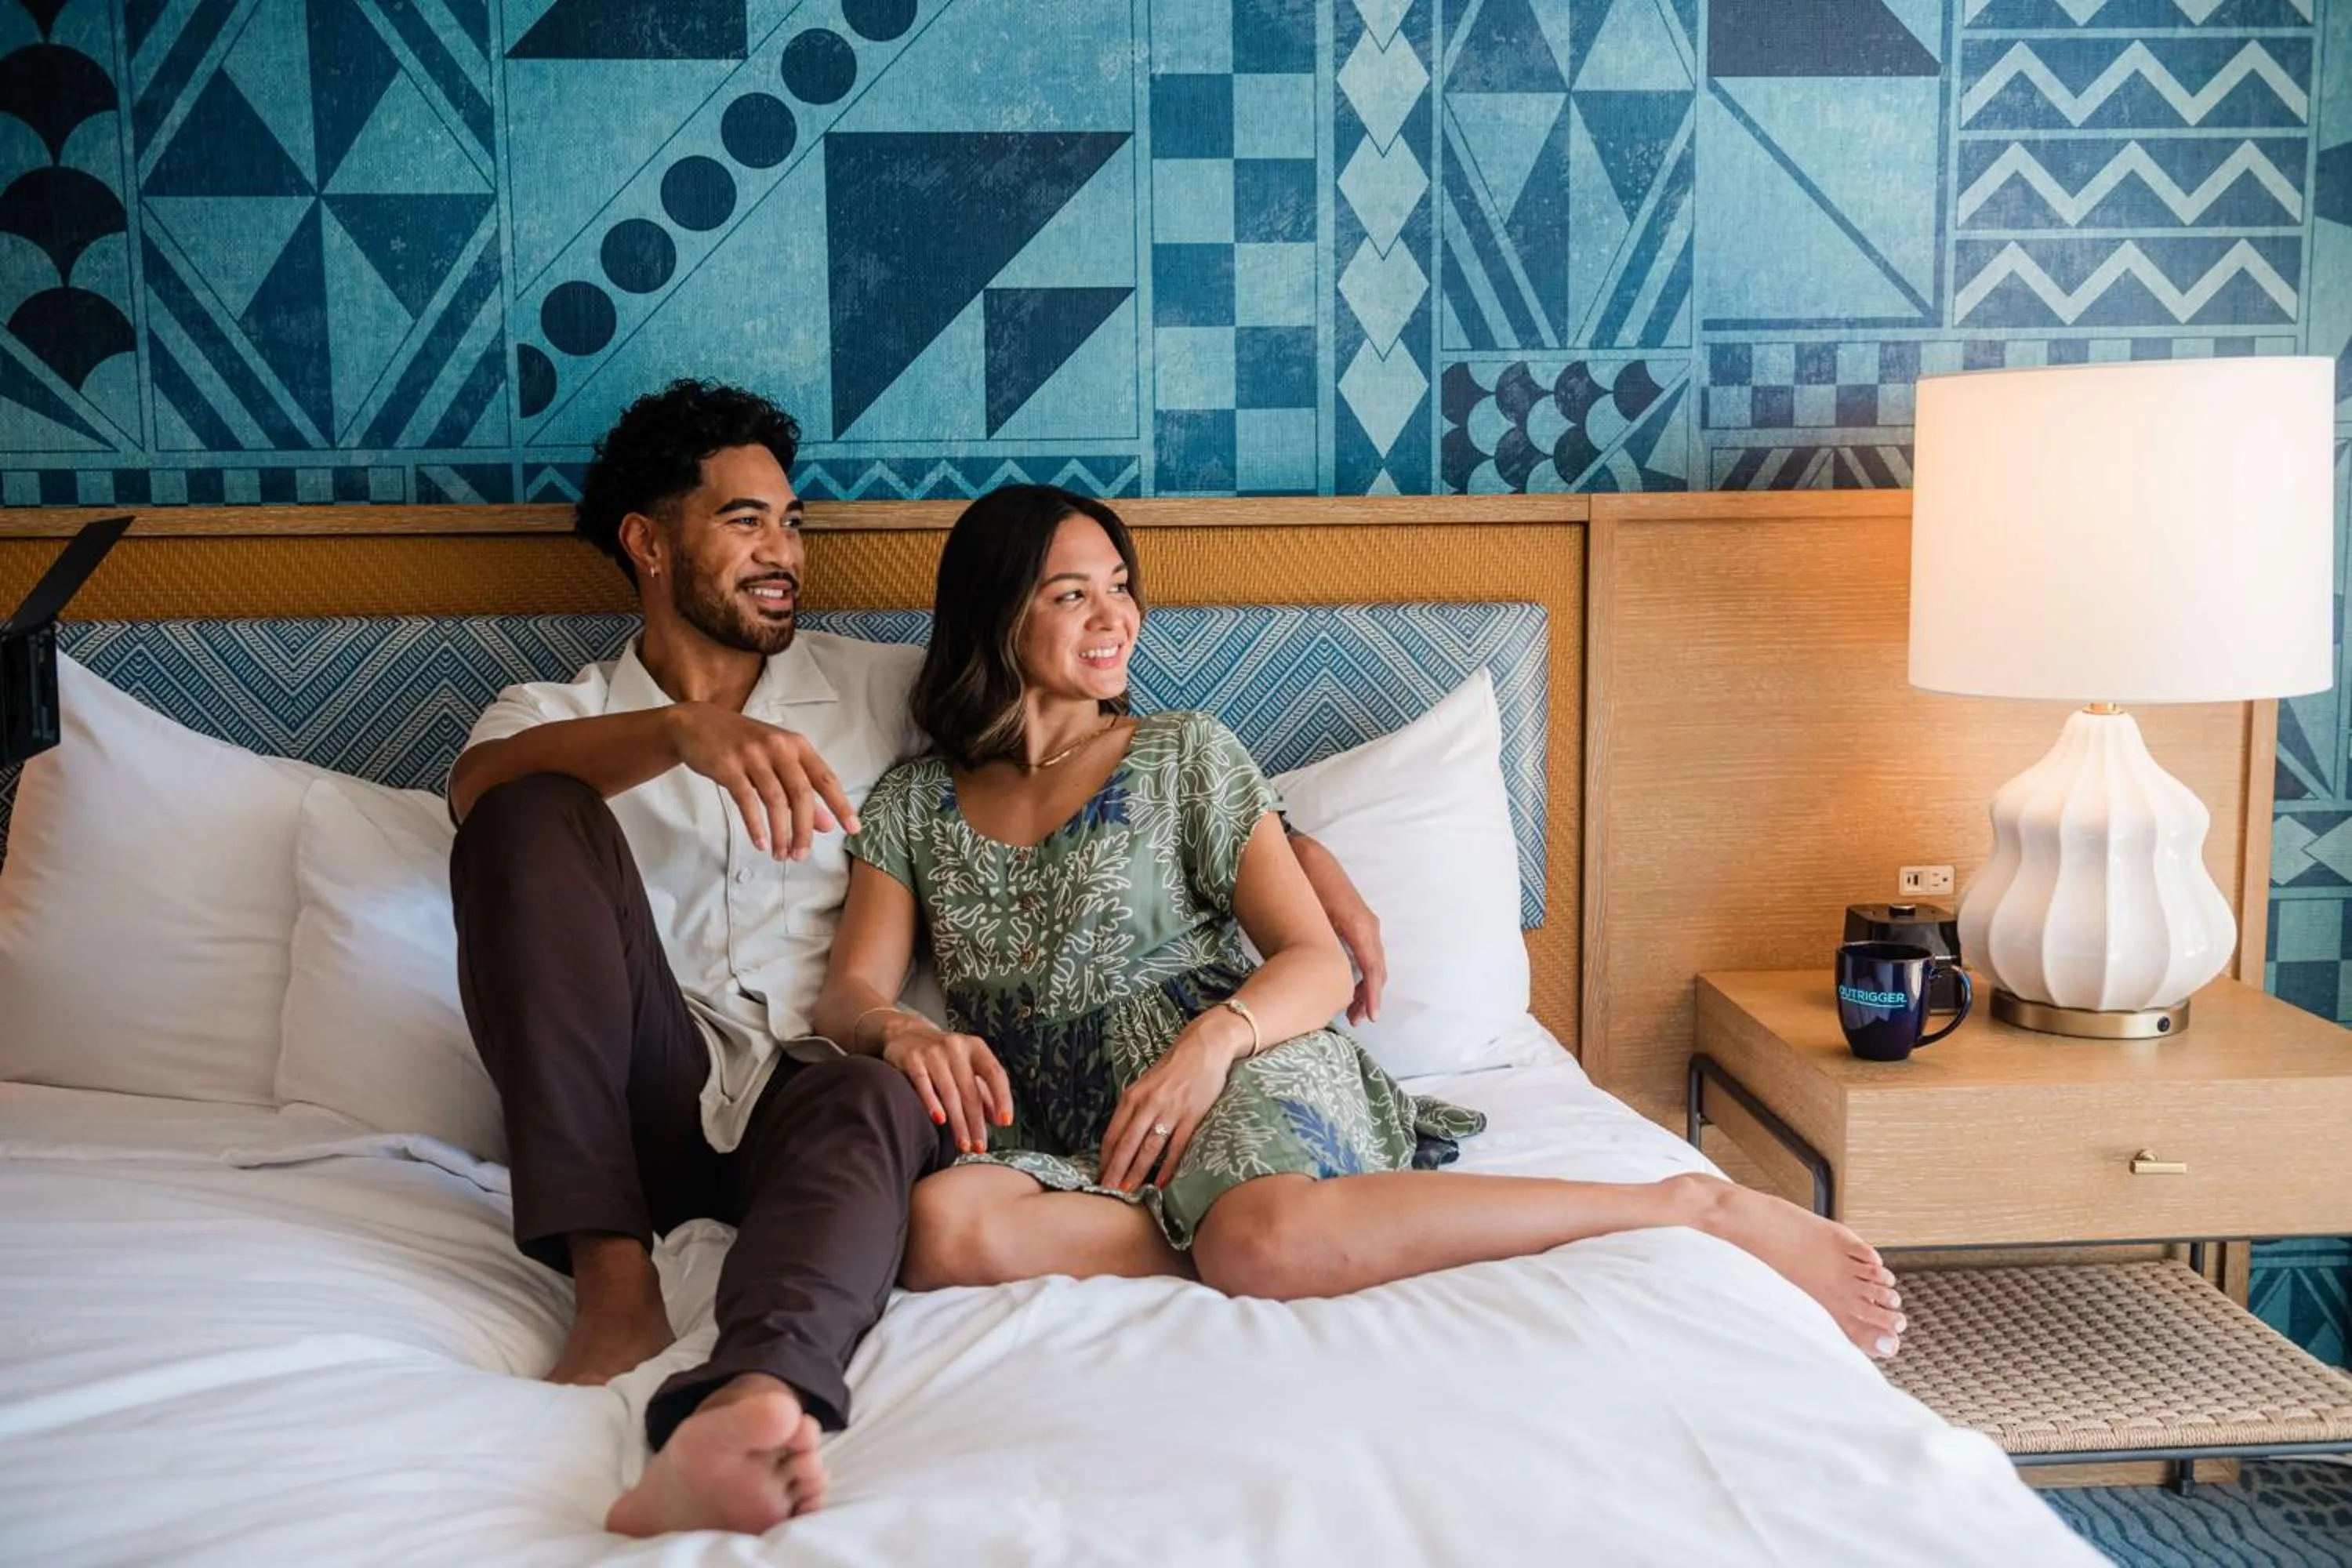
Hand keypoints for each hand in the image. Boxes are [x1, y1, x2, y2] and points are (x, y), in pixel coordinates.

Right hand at [667, 703, 860, 860]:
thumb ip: (802, 792)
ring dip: (780, 832)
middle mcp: (779, 747)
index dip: (840, 805)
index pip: (826, 779)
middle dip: (804, 830)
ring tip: (781, 855)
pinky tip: (761, 842)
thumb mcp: (777, 762)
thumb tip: (826, 825)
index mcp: (797, 745)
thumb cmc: (743, 745)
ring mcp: (752, 755)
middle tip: (802, 856)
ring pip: (775, 800)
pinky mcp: (728, 765)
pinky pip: (746, 800)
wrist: (696, 723)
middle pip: (801, 794)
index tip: (853, 829)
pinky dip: (756, 825)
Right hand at [878, 1017, 1013, 1155]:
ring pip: (949, 1093)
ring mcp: (933, 1053)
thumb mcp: (967, 1065)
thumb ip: (984, 1091)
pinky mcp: (911, 1059)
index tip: (1005, 1121)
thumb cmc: (943, 1055)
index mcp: (975, 1047)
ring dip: (958, 1122)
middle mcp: (956, 1047)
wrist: (906, 1033)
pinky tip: (940, 1121)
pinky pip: (923, 1085)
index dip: (1002, 1098)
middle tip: (980, 1146)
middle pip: (970, 1090)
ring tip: (963, 1144)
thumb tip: (998, 1119)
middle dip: (976, 1122)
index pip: (995, 1074)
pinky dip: (933, 1103)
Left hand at [1098, 1022, 1240, 1190]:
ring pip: (1149, 1149)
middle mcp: (1148, 1104)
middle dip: (1115, 1171)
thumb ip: (1133, 1108)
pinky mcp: (1191, 1116)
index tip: (1099, 1176)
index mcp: (1133, 1096)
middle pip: (1127, 1145)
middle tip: (1106, 1192)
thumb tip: (1121, 1137)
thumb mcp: (1145, 1083)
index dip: (1105, 1158)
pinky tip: (1161, 1183)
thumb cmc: (1173, 1067)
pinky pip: (1176, 1147)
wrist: (1204, 1048)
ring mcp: (1170, 1111)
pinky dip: (1168, 1167)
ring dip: (1137, 1173)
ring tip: (1128, 1192)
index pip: (1113, 1134)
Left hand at [1292, 833, 1384, 1024]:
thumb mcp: (1316, 918)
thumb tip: (1328, 978)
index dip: (1372, 995)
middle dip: (1369, 997)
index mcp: (1360, 927)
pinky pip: (1367, 952)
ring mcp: (1366, 923)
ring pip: (1373, 962)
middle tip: (1355, 1020)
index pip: (1373, 969)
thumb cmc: (1309, 885)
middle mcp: (1369, 926)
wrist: (1309, 857)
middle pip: (1377, 970)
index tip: (1370, 1016)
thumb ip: (1326, 947)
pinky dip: (1363, 972)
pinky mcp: (1358, 921)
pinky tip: (1349, 983)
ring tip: (1352, 1009)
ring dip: (1366, 986)